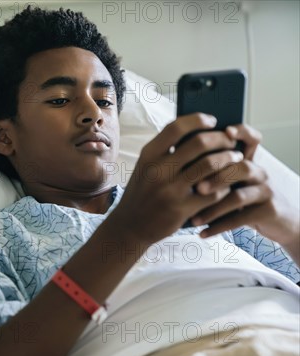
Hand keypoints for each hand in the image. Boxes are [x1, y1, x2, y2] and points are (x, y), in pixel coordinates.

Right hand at [111, 113, 241, 244]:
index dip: (198, 120)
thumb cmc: (143, 192)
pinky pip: (214, 192)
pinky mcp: (182, 209)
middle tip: (230, 142)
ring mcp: (170, 190)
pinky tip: (227, 184)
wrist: (130, 226)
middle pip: (199, 143)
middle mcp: (158, 170)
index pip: (176, 127)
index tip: (212, 120)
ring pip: (210, 165)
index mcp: (149, 155)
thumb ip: (165, 150)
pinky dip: (225, 186)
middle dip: (221, 139)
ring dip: (228, 159)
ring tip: (235, 159)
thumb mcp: (145, 167)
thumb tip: (198, 130)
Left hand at [189, 124, 299, 248]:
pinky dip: (219, 226)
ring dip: (214, 208)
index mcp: (249, 161)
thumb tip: (177, 164)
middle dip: (216, 177)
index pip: (251, 139)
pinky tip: (202, 233)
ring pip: (240, 195)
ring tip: (194, 218)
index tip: (226, 130)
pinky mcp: (269, 211)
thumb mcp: (232, 181)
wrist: (277, 222)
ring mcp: (266, 191)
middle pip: (241, 167)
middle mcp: (259, 172)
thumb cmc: (244, 198)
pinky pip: (242, 218)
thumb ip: (214, 170)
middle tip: (196, 188)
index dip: (242, 131)